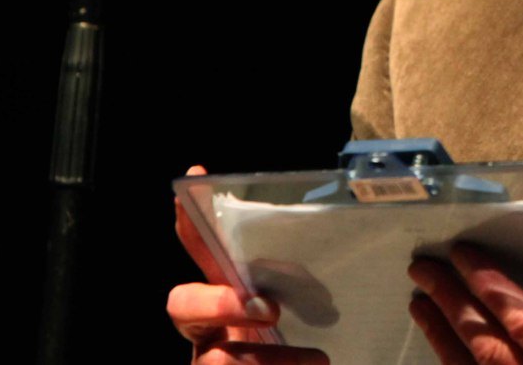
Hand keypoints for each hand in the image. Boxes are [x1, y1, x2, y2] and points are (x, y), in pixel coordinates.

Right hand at [168, 165, 329, 364]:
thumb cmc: (305, 349)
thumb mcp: (308, 314)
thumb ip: (305, 289)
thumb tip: (341, 245)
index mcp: (227, 299)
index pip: (204, 252)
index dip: (194, 220)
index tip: (197, 177)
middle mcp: (208, 331)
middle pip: (182, 305)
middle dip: (220, 304)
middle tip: (268, 309)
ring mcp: (208, 360)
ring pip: (214, 358)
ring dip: (263, 358)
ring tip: (313, 359)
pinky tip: (317, 364)